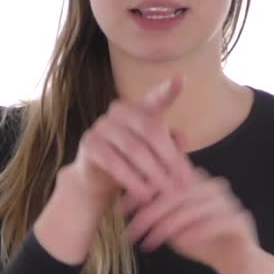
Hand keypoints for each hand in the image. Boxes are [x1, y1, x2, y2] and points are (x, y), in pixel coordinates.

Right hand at [62, 74, 191, 207]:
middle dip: (171, 158)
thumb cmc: (136, 164)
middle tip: (184, 183)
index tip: (180, 79)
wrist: (99, 181)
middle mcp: (121, 110)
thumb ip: (172, 147)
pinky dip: (132, 180)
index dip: (168, 89)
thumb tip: (184, 138)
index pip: (156, 97)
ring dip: (155, 173)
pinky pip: (114, 162)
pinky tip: (145, 195)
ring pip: (135, 149)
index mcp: (141, 108)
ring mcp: (103, 124)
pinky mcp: (89, 143)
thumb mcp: (157, 156)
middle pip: (151, 130)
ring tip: (168, 192)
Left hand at [121, 165, 260, 273]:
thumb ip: (156, 212)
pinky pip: (216, 222)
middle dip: (150, 212)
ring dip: (168, 226)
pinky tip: (180, 242)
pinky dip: (196, 231)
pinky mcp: (240, 221)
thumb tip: (125, 204)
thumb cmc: (201, 240)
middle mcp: (213, 186)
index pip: (167, 177)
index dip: (142, 191)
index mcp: (197, 181)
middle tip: (132, 231)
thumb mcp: (172, 225)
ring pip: (193, 207)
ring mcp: (229, 202)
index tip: (121, 208)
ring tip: (150, 242)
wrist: (236, 262)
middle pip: (177, 192)